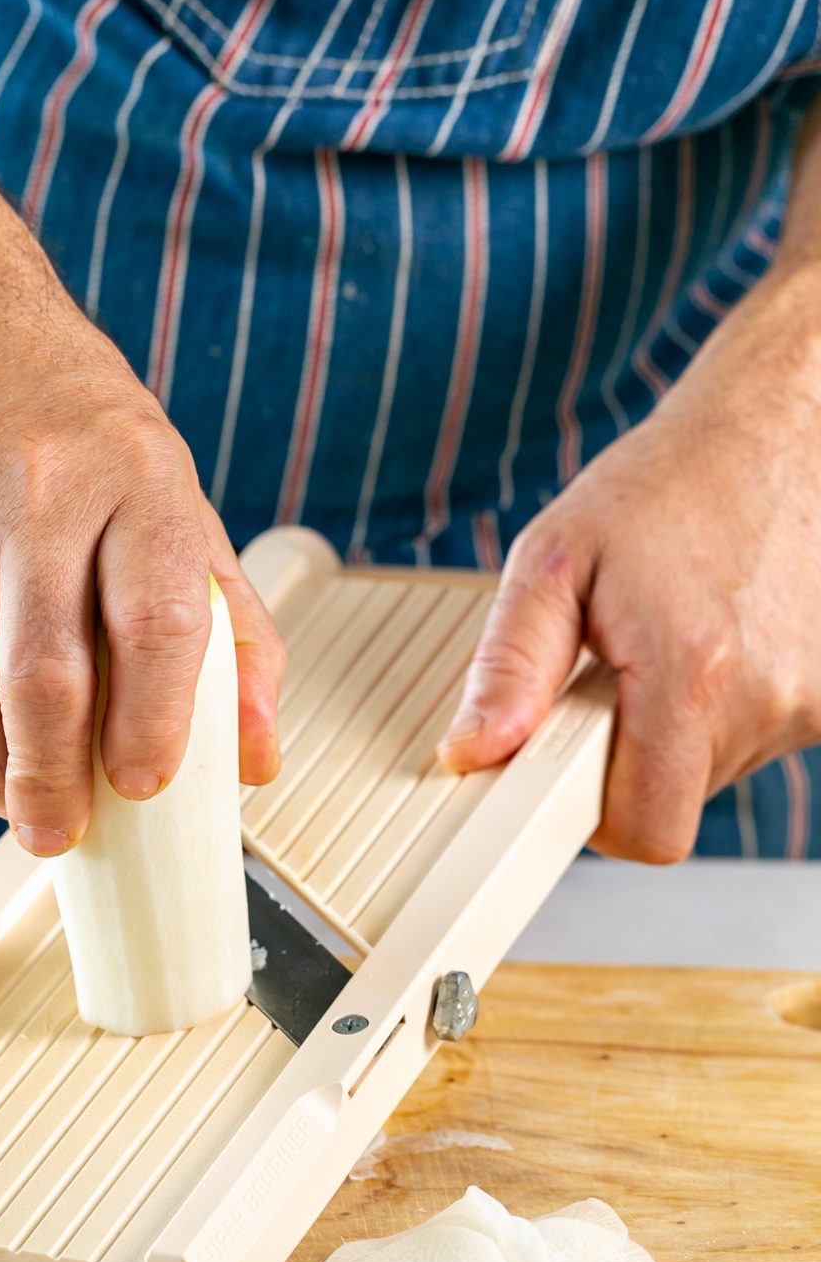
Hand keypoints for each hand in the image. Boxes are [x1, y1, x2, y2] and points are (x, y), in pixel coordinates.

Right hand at [0, 197, 283, 855]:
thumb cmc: (76, 417)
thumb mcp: (175, 494)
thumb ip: (230, 624)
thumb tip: (257, 754)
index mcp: (135, 474)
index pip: (154, 621)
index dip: (154, 720)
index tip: (146, 784)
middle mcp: (38, 492)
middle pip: (42, 672)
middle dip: (54, 778)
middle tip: (64, 834)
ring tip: (22, 808)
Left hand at [438, 262, 820, 860]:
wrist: (776, 429)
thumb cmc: (664, 485)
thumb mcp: (554, 560)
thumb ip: (510, 667)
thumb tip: (475, 753)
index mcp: (694, 674)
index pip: (646, 832)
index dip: (594, 818)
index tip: (567, 767)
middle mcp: (770, 701)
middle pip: (674, 799)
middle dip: (626, 756)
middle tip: (612, 672)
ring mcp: (815, 701)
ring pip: (712, 771)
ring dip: (674, 726)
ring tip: (666, 639)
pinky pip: (756, 737)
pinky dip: (721, 707)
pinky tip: (711, 639)